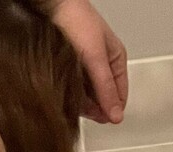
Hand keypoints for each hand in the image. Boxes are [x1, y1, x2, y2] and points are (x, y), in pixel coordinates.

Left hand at [49, 0, 127, 125]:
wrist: (52, 6)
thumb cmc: (78, 21)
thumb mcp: (96, 59)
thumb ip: (106, 89)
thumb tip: (116, 116)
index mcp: (115, 61)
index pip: (120, 96)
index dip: (112, 110)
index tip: (102, 120)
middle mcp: (101, 67)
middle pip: (102, 99)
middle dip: (94, 108)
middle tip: (83, 111)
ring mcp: (85, 69)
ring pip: (87, 97)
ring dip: (81, 103)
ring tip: (72, 102)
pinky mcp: (69, 71)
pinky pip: (73, 91)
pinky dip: (70, 96)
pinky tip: (64, 97)